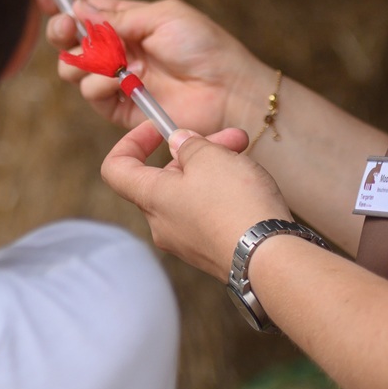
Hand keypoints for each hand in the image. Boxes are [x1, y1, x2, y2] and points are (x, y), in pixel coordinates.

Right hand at [34, 0, 271, 134]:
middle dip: (60, 29)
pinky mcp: (118, 106)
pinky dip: (99, 83)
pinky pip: (91, 92)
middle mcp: (118, 49)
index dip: (62, 2)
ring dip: (80, 59)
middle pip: (70, 38)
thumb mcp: (162, 15)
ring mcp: (116, 79)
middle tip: (65, 27)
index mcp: (129, 22)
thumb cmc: (203, 47)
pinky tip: (121, 81)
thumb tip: (80, 10)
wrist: (226, 91)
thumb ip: (118, 16)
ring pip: (71, 66)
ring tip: (105, 60)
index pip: (88, 9)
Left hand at [100, 124, 289, 277]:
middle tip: (231, 137)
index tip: (158, 129)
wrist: (271, 259)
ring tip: (246, 154)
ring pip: (191, 193)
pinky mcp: (211, 251)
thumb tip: (179, 142)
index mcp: (151, 198)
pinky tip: (251, 185)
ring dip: (215, 168)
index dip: (131, 143)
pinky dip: (224, 194)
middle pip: (164, 177)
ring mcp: (186, 241)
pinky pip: (208, 214)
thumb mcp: (210, 157)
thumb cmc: (234, 204)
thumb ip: (189, 144)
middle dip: (194, 150)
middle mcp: (162, 223)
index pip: (116, 169)